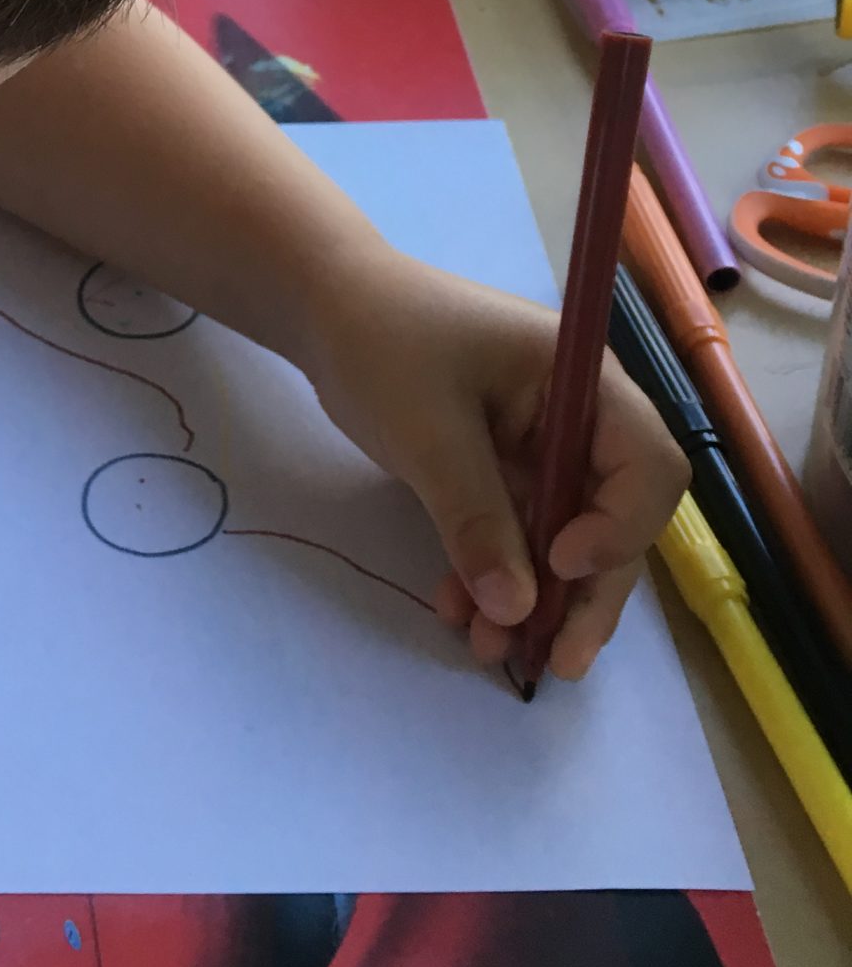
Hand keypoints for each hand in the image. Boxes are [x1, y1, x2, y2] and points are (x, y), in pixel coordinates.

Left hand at [312, 256, 689, 681]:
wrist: (320, 305)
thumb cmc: (382, 342)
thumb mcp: (428, 432)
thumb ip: (476, 519)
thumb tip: (518, 610)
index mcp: (583, 381)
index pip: (646, 466)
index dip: (619, 526)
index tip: (558, 566)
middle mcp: (576, 417)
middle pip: (613, 517)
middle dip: (584, 592)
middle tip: (555, 660)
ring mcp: (540, 445)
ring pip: (562, 537)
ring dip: (533, 597)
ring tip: (487, 648)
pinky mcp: (500, 468)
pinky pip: (516, 534)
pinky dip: (494, 575)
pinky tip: (459, 612)